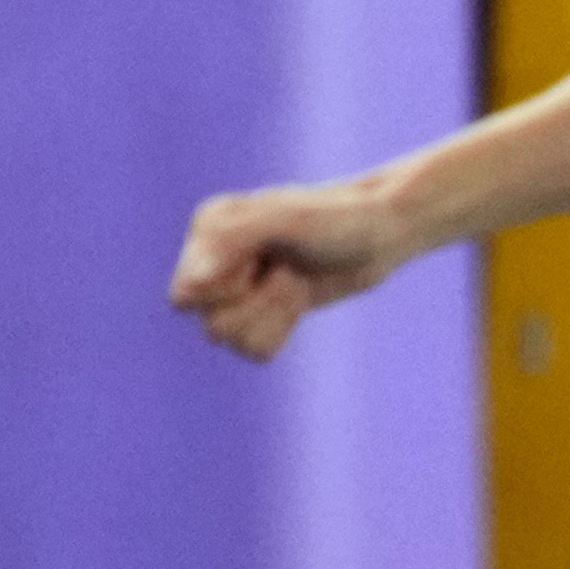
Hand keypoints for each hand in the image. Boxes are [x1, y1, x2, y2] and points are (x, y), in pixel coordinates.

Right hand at [170, 174, 421, 359]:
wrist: (384, 233)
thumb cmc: (338, 219)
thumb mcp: (287, 220)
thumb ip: (230, 243)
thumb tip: (187, 292)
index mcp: (209, 228)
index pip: (185, 297)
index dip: (226, 292)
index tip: (263, 262)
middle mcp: (216, 260)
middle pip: (212, 327)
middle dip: (260, 305)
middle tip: (288, 271)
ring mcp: (240, 288)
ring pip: (234, 341)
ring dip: (275, 315)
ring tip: (296, 281)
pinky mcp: (264, 311)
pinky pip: (256, 349)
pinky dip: (282, 328)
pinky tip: (300, 298)